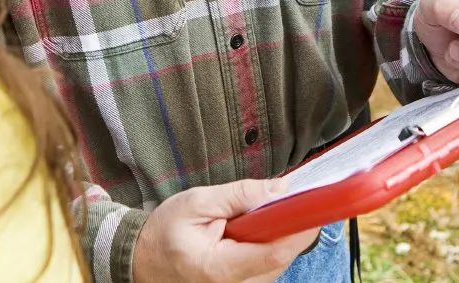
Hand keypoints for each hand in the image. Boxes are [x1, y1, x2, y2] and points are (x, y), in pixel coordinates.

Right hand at [132, 178, 319, 282]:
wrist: (145, 259)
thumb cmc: (166, 232)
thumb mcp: (197, 203)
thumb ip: (239, 196)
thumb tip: (280, 189)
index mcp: (220, 269)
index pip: (273, 252)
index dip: (298, 227)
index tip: (313, 203)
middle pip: (282, 258)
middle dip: (289, 225)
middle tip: (284, 196)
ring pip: (279, 262)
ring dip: (279, 234)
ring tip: (257, 212)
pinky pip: (269, 265)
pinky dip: (270, 243)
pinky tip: (254, 228)